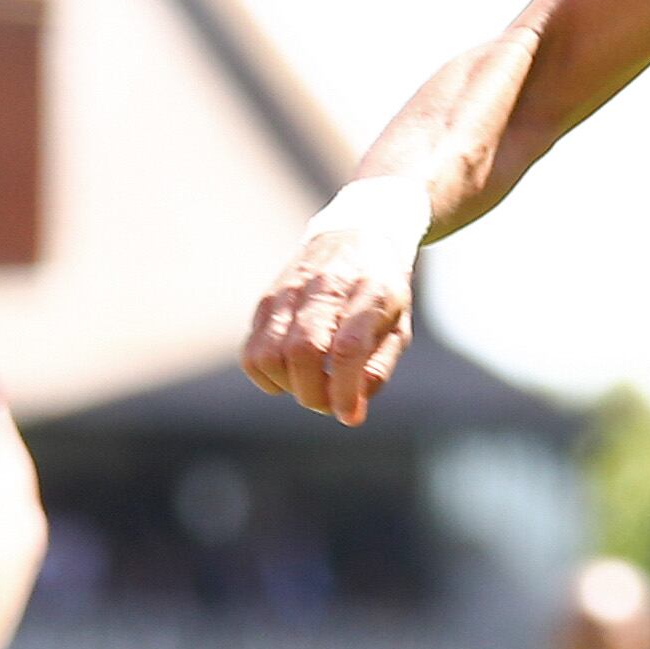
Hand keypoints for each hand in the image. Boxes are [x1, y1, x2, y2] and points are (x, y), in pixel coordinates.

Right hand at [241, 180, 424, 427]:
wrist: (356, 232)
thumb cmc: (381, 290)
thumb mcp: (397, 326)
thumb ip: (377, 370)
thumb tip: (350, 412)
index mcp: (369, 289)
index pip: (348, 348)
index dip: (345, 391)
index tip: (349, 416)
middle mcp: (324, 285)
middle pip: (303, 352)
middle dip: (314, 394)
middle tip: (331, 402)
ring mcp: (289, 291)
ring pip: (269, 355)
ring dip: (289, 387)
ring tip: (312, 385)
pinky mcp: (266, 301)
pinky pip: (252, 353)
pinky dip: (267, 377)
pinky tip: (290, 374)